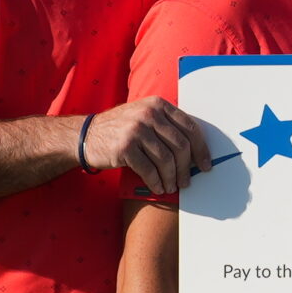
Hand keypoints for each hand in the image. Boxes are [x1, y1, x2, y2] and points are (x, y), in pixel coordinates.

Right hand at [83, 96, 211, 196]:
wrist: (85, 135)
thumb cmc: (121, 129)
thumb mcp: (144, 116)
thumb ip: (167, 125)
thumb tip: (196, 151)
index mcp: (158, 104)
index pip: (189, 127)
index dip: (201, 149)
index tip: (206, 165)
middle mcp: (148, 114)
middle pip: (180, 146)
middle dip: (187, 168)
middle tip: (187, 181)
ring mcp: (136, 130)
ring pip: (166, 160)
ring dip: (171, 178)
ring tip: (171, 186)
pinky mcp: (125, 147)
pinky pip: (149, 169)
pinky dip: (156, 181)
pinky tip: (158, 187)